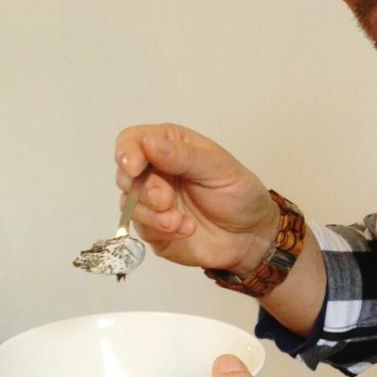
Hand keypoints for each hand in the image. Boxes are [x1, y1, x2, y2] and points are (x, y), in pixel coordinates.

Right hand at [114, 123, 276, 274]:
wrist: (252, 236)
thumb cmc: (239, 194)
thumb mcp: (219, 168)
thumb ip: (184, 156)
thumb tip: (149, 143)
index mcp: (170, 146)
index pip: (133, 140)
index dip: (127, 152)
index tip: (134, 167)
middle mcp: (156, 172)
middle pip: (125, 174)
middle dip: (143, 189)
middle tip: (166, 200)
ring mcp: (152, 203)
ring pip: (128, 204)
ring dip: (152, 214)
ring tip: (179, 220)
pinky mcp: (154, 229)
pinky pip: (142, 229)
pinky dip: (162, 231)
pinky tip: (186, 229)